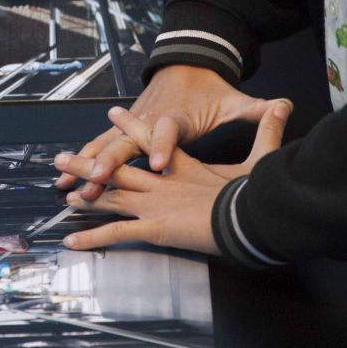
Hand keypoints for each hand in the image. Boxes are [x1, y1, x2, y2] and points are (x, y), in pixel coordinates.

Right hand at [55, 63, 273, 201]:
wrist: (186, 64)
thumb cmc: (211, 91)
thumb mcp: (235, 102)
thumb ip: (258, 112)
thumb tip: (286, 106)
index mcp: (177, 116)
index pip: (168, 130)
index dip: (164, 144)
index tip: (160, 162)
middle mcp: (150, 119)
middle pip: (128, 140)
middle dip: (111, 158)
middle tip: (98, 174)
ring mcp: (134, 125)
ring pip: (107, 145)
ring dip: (88, 163)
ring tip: (68, 181)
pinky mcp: (125, 131)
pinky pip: (101, 148)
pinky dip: (84, 164)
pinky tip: (67, 182)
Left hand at [55, 101, 292, 253]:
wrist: (250, 212)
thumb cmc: (256, 190)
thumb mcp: (261, 159)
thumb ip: (267, 132)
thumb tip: (285, 105)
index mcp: (184, 166)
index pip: (153, 139)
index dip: (133, 126)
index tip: (114, 112)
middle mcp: (163, 182)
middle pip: (120, 167)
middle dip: (91, 161)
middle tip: (63, 156)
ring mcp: (156, 204)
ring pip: (112, 196)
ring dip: (86, 193)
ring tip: (61, 191)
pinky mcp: (154, 226)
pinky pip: (117, 233)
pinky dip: (92, 237)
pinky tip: (70, 242)